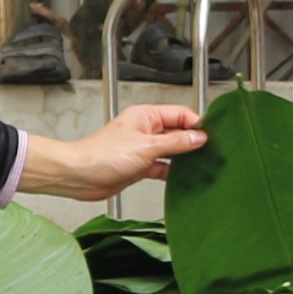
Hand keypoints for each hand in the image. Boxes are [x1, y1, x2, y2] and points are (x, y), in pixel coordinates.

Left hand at [20, 106, 207, 199]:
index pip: (180, 114)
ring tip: (203, 166)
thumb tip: (199, 137)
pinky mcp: (140, 166)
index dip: (196, 124)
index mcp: (147, 116)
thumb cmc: (104, 155)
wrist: (80, 176)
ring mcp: (143, 148)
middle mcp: (146, 130)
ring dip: (184, 158)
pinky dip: (173, 172)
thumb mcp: (147, 146)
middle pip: (178, 132)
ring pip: (172, 151)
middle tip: (212, 153)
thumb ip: (175, 142)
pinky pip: (162, 167)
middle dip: (193, 142)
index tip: (211, 137)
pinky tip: (184, 179)